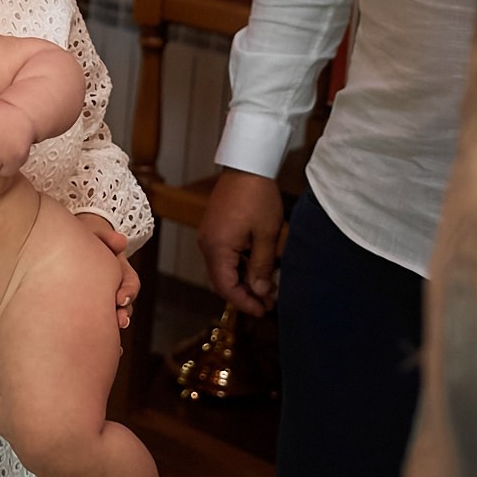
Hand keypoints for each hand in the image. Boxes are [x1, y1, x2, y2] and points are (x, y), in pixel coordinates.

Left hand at [76, 213, 138, 330]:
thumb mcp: (95, 232)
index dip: (128, 291)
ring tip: (111, 337)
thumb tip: (120, 242)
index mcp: (120, 271)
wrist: (70, 243)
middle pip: (126, 306)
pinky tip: (99, 350)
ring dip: (113, 328)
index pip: (130, 283)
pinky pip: (99, 326)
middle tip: (120, 321)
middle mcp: (116, 288)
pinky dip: (102, 339)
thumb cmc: (85, 237)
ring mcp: (104, 300)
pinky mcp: (91, 309)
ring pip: (114, 318)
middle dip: (124, 315)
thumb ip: (107, 236)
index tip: (121, 298)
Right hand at [196, 169, 282, 315]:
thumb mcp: (267, 235)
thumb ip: (262, 266)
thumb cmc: (257, 196)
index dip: (244, 302)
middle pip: (222, 281)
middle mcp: (207, 244)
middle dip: (245, 294)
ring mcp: (209, 236)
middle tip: (269, 302)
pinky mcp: (214, 229)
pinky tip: (258, 266)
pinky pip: (223, 255)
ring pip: (223, 269)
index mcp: (218, 248)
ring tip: (268, 286)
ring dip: (243, 280)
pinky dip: (239, 265)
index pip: (226, 287)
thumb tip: (260, 292)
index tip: (263, 311)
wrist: (247, 165)